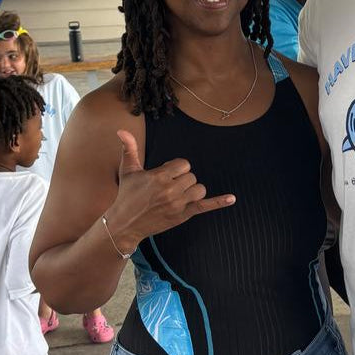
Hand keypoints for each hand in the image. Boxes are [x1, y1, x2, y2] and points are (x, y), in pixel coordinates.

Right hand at [106, 130, 234, 244]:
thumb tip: (122, 130)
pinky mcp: (183, 215)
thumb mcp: (128, 171)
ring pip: (199, 189)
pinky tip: (232, 198)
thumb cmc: (126, 195)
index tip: (164, 176)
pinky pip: (205, 206)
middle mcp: (170, 190)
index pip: (184, 164)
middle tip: (166, 189)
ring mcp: (178, 204)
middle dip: (182, 180)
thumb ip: (129, 149)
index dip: (176, 169)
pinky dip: (219, 202)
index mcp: (159, 176)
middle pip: (192, 176)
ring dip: (192, 190)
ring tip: (178, 194)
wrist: (125, 224)